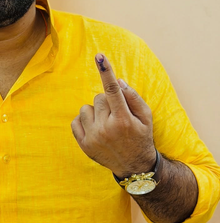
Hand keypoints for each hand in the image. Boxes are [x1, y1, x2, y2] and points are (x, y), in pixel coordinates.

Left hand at [71, 54, 155, 177]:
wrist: (134, 166)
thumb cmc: (141, 136)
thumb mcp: (146, 117)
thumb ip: (133, 98)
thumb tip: (118, 81)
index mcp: (123, 120)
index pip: (113, 90)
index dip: (106, 71)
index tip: (99, 56)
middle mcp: (106, 128)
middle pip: (99, 98)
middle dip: (107, 102)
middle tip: (117, 116)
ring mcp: (93, 138)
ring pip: (86, 108)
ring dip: (95, 112)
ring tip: (106, 124)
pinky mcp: (83, 144)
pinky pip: (75, 121)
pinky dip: (84, 121)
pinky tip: (95, 129)